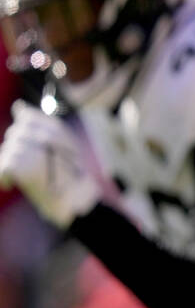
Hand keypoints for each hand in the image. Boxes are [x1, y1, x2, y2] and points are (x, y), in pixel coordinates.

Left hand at [0, 101, 100, 227]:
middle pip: (15, 134)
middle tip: (31, 167)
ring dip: (11, 164)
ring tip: (24, 177)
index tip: (31, 145)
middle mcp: (44, 136)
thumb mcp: (62, 145)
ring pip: (8, 150)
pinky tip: (11, 185)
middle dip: (18, 150)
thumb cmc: (69, 175)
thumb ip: (40, 125)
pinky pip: (3, 166)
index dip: (25, 131)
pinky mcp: (20, 166)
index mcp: (56, 128)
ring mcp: (32, 150)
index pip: (27, 117)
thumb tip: (18, 106)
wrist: (75, 201)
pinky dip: (3, 178)